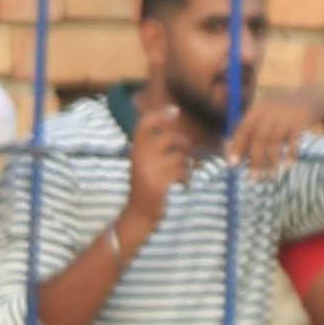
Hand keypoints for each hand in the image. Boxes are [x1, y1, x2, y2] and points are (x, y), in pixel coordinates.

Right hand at [120, 98, 205, 214]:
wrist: (139, 214)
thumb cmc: (147, 187)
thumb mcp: (145, 164)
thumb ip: (156, 149)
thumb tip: (180, 136)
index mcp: (136, 150)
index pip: (144, 125)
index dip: (160, 115)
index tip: (175, 111)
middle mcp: (140, 157)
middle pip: (169, 139)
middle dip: (183, 144)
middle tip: (188, 152)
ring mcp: (150, 170)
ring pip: (179, 158)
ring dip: (186, 166)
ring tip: (182, 175)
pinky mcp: (160, 183)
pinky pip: (182, 172)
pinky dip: (186, 178)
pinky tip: (183, 184)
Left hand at [222, 92, 323, 170]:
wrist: (311, 97)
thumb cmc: (282, 115)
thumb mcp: (265, 118)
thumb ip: (250, 134)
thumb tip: (233, 157)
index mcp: (258, 108)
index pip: (244, 128)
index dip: (237, 147)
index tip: (233, 165)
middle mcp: (270, 110)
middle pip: (259, 137)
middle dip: (255, 160)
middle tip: (253, 179)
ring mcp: (286, 115)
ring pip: (275, 142)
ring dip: (272, 162)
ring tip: (271, 178)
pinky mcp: (300, 120)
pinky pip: (294, 141)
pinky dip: (290, 154)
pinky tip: (288, 166)